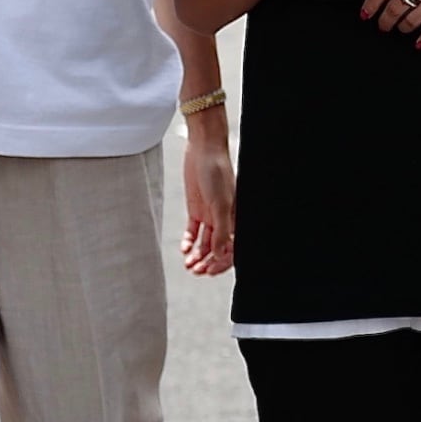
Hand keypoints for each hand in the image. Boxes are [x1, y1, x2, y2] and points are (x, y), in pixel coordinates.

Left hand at [180, 117, 234, 276]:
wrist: (203, 150)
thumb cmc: (217, 172)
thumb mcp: (220, 204)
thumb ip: (221, 231)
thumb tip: (221, 255)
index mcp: (236, 219)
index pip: (232, 247)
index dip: (222, 262)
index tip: (210, 271)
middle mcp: (224, 219)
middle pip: (217, 248)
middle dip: (208, 262)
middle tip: (197, 271)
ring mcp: (210, 215)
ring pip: (205, 242)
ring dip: (197, 255)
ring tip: (189, 265)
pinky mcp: (196, 209)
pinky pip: (193, 231)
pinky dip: (189, 241)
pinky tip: (184, 249)